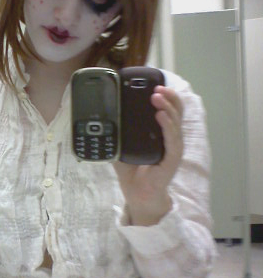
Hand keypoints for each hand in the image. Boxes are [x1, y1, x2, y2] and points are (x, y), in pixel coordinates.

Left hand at [113, 85, 183, 225]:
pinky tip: (161, 116)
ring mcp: (173, 149)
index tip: (157, 84)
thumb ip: (116, 133)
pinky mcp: (171, 160)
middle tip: (157, 87)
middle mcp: (171, 139)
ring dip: (167, 107)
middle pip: (177, 112)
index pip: (170, 110)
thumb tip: (101, 118)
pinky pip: (172, 140)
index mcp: (162, 133)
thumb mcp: (121, 146)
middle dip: (169, 97)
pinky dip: (167, 126)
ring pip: (175, 123)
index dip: (167, 96)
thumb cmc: (133, 171)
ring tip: (157, 97)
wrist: (137, 194)